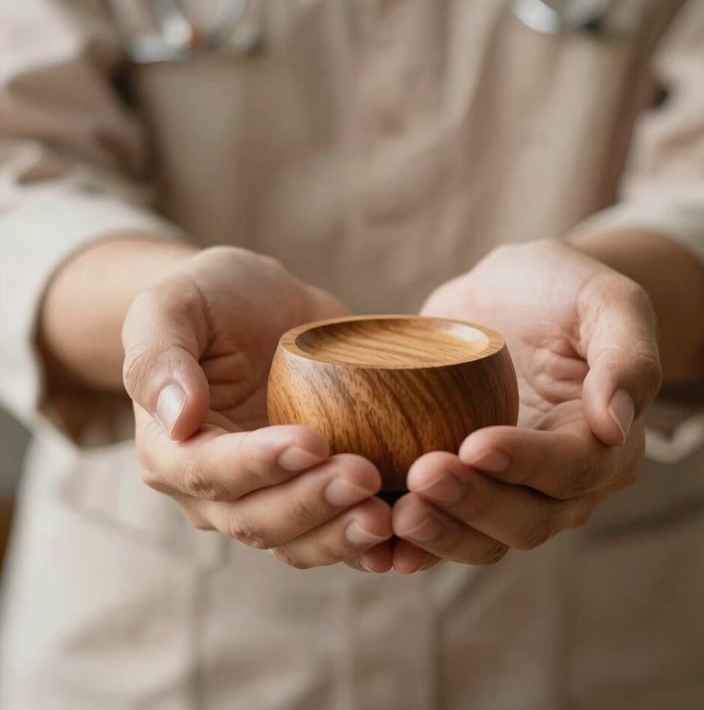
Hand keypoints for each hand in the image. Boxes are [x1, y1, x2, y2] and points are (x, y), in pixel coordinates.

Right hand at [122, 247, 392, 571]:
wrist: (262, 308)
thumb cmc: (213, 300)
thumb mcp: (172, 305)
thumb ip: (158, 357)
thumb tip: (177, 419)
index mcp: (172, 448)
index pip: (208, 471)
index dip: (259, 464)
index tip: (312, 441)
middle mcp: (214, 489)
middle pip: (257, 518)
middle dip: (311, 503)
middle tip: (364, 475)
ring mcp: (266, 497)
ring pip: (297, 541)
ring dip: (341, 535)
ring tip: (387, 515)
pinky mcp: (311, 492)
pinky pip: (335, 533)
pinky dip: (368, 544)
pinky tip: (405, 535)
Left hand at [392, 240, 661, 572]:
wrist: (506, 296)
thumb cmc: (561, 291)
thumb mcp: (607, 301)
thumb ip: (627, 357)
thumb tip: (616, 424)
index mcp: (605, 442)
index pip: (574, 469)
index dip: (527, 465)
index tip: (475, 444)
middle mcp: (561, 481)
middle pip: (528, 519)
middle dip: (475, 504)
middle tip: (423, 474)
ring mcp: (509, 489)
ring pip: (484, 538)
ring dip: (442, 533)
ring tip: (398, 511)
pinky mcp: (465, 484)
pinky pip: (444, 527)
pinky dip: (416, 544)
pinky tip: (383, 544)